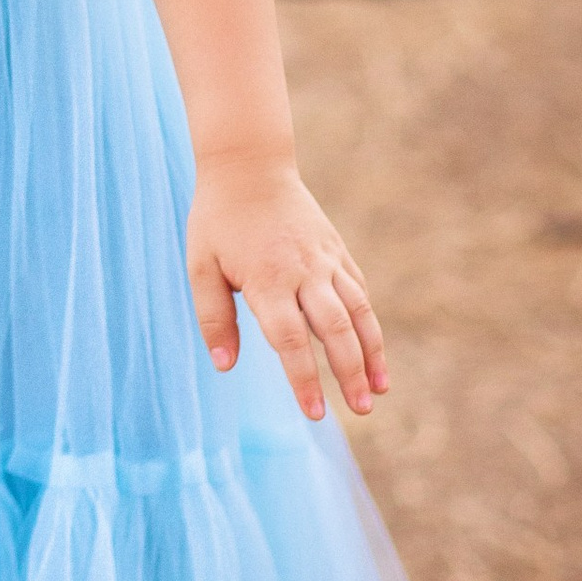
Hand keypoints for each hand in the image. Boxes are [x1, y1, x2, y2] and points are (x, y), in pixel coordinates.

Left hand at [186, 158, 386, 422]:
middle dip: (351, 373)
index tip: (315, 414)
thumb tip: (224, 365)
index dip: (304, 380)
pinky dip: (369, 322)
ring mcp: (326, 260)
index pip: (290, 341)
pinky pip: (359, 291)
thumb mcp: (200, 267)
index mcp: (268, 281)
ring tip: (380, 390)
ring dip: (373, 353)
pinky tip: (373, 349)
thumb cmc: (218, 221)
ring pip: (359, 312)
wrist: (249, 166)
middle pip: (335, 330)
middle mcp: (305, 272)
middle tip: (360, 411)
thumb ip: (213, 317)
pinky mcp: (338, 251)